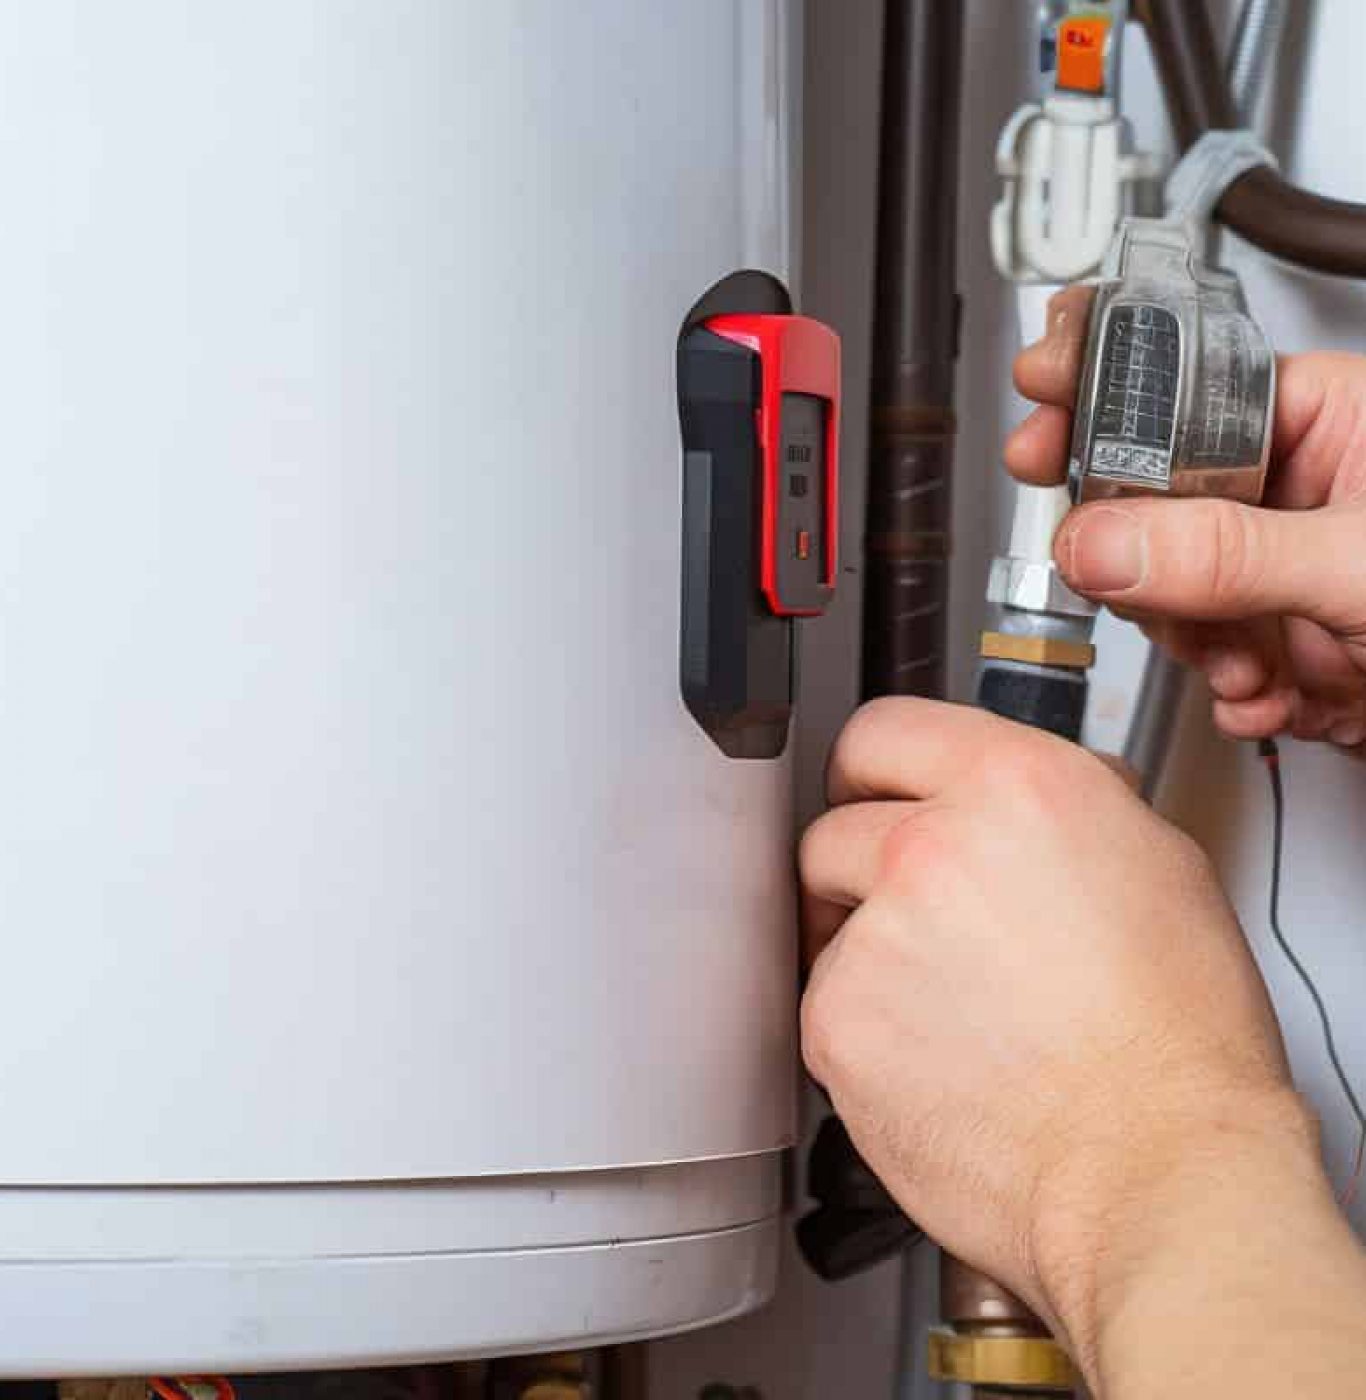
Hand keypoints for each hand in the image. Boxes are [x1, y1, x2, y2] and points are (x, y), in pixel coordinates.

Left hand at [799, 697, 1342, 1388]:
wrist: (1156, 1170)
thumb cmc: (1174, 1039)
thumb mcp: (1152, 864)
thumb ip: (1055, 807)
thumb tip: (1011, 800)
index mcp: (1014, 787)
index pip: (883, 729)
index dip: (873, 769)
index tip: (867, 792)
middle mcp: (932, 847)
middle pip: (833, 827)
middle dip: (861, 867)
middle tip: (912, 916)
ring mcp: (874, 935)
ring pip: (823, 920)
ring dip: (862, 949)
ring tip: (944, 1004)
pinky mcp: (836, 1021)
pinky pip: (824, 1003)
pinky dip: (861, 1027)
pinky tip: (930, 1054)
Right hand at [1006, 286, 1365, 746]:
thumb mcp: (1364, 565)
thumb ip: (1225, 553)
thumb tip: (1102, 539)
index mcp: (1330, 420)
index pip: (1189, 387)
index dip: (1108, 392)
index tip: (1039, 391)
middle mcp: (1299, 486)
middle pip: (1156, 501)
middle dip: (1154, 566)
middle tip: (1145, 587)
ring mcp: (1285, 565)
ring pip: (1173, 590)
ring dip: (1201, 645)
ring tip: (1255, 663)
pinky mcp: (1286, 636)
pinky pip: (1210, 652)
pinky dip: (1233, 688)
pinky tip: (1276, 693)